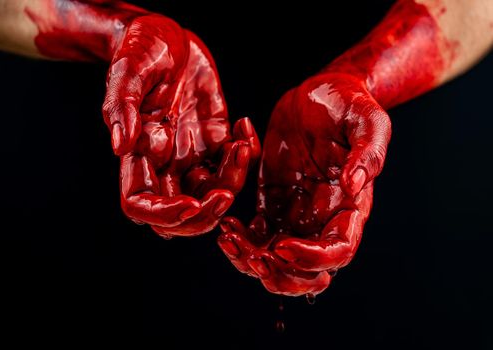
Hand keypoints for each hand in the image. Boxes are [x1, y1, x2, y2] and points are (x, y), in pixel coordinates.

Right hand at [104, 18, 259, 236]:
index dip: (165, 214)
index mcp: (138, 153)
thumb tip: (119, 146)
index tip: (193, 204)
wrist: (168, 37)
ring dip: (232, 183)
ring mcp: (191, 154)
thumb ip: (122, 107)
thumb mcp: (129, 70)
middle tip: (225, 195)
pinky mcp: (215, 140)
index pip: (141, 204)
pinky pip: (234, 166)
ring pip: (212, 195)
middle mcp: (164, 162)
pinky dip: (246, 157)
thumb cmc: (141, 49)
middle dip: (205, 215)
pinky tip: (245, 127)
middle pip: (180, 215)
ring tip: (240, 145)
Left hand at [218, 73, 390, 295]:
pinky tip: (226, 224)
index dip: (310, 259)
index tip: (281, 246)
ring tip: (228, 238)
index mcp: (349, 206)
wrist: (321, 92)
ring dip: (250, 260)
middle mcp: (321, 217)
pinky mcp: (270, 201)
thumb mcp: (367, 120)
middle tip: (252, 257)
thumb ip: (368, 153)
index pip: (337, 251)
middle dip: (279, 275)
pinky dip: (239, 239)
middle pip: (305, 272)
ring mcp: (293, 212)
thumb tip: (355, 186)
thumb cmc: (349, 104)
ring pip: (273, 259)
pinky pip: (254, 235)